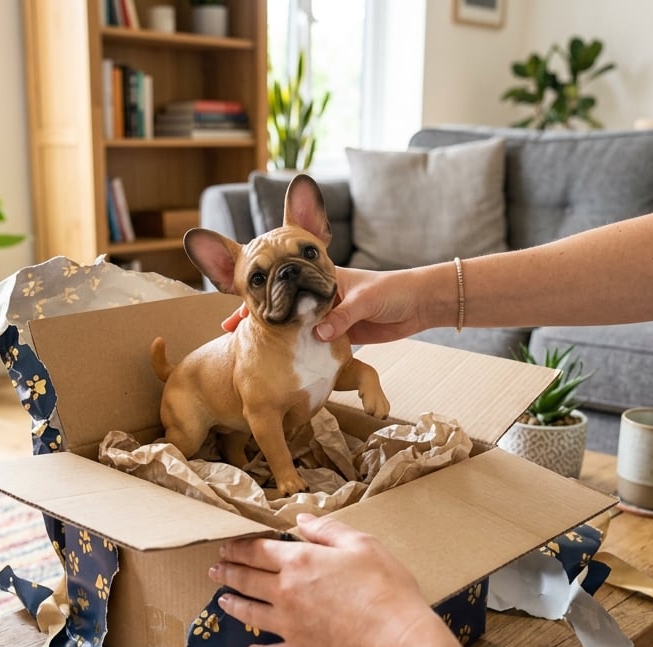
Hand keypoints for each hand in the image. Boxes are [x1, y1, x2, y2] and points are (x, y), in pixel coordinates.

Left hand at [211, 514, 439, 646]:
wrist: (395, 641)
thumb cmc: (384, 588)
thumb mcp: (362, 545)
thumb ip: (327, 530)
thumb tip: (301, 519)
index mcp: (298, 562)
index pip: (257, 551)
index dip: (238, 548)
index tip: (225, 547)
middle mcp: (285, 594)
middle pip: (247, 581)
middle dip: (228, 574)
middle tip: (215, 571)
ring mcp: (289, 627)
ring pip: (251, 615)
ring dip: (234, 606)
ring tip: (223, 602)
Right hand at [223, 267, 434, 342]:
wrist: (421, 303)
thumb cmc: (395, 291)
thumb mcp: (367, 301)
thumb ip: (342, 316)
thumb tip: (319, 335)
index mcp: (322, 280)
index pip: (281, 290)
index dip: (257, 301)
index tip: (235, 319)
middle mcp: (320, 297)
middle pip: (281, 309)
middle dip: (257, 321)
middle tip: (231, 337)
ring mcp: (329, 316)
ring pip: (294, 328)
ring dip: (274, 338)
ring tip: (248, 352)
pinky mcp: (341, 334)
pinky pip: (314, 343)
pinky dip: (297, 350)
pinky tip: (280, 360)